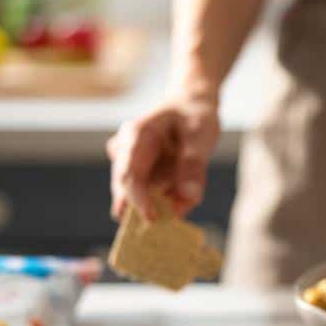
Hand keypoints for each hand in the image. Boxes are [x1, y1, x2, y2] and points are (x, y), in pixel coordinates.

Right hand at [107, 96, 220, 219]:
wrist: (191, 107)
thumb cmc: (194, 116)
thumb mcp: (201, 135)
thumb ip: (193, 165)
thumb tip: (188, 196)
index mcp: (136, 136)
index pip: (128, 175)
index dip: (137, 200)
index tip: (153, 218)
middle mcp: (125, 152)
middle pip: (128, 192)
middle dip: (154, 205)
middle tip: (181, 206)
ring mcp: (129, 166)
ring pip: (142, 198)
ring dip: (168, 200)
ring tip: (191, 183)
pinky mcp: (139, 178)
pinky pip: (153, 198)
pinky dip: (172, 197)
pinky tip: (187, 182)